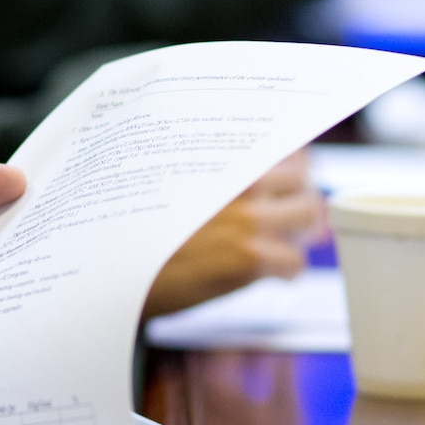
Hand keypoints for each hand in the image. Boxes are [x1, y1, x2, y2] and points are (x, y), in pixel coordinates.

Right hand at [143, 153, 325, 318]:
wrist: (116, 262)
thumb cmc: (143, 223)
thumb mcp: (179, 180)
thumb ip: (223, 174)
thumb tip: (272, 177)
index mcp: (228, 159)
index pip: (292, 151)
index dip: (295, 172)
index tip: (289, 186)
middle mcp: (244, 183)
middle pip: (305, 186)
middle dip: (299, 204)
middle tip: (283, 222)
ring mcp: (250, 221)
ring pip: (308, 221)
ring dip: (296, 235)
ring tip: (274, 246)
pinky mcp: (249, 259)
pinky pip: (294, 263)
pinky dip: (284, 271)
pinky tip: (260, 273)